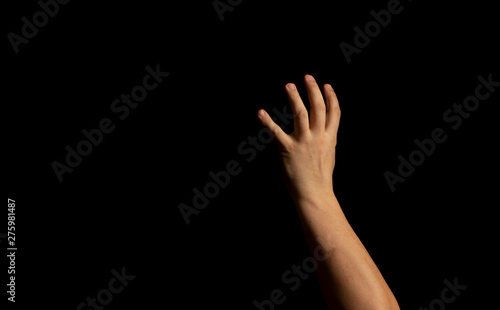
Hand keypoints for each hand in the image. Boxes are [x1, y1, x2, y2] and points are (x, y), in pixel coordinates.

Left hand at [258, 74, 340, 201]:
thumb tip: (325, 129)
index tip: (326, 85)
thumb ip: (327, 140)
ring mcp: (303, 142)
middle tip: (307, 77)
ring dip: (294, 98)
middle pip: (318, 108)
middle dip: (313, 90)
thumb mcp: (329, 155)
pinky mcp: (288, 149)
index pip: (334, 112)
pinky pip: (276, 132)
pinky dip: (267, 121)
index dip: (331, 97)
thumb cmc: (320, 178)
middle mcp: (318, 137)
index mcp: (330, 138)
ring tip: (289, 86)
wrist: (314, 195)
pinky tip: (261, 112)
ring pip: (300, 114)